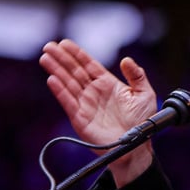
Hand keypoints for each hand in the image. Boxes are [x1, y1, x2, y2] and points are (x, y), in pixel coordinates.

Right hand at [39, 39, 155, 184]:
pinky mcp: (80, 119)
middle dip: (61, 59)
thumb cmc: (142, 121)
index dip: (76, 54)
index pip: (88, 65)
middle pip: (74, 71)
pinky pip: (69, 103)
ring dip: (56, 71)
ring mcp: (86, 105)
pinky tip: (52, 80)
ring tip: (45, 59)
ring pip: (68, 84)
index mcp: (107, 84)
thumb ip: (136, 75)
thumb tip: (126, 60)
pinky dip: (60, 91)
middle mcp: (94, 92)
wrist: (137, 145)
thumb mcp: (144, 94)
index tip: (65, 43)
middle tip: (48, 46)